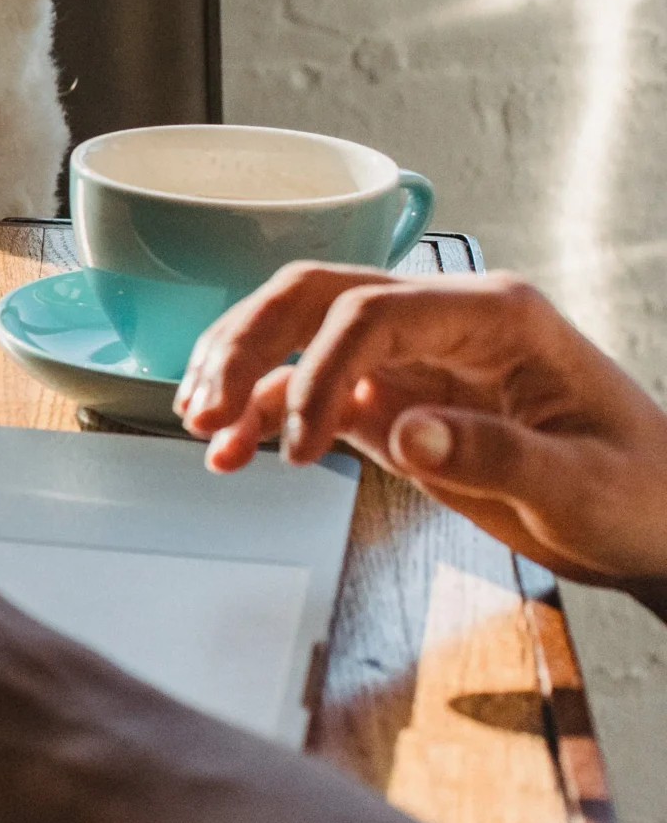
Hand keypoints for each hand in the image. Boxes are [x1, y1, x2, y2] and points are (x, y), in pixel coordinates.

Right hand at [178, 266, 666, 593]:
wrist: (658, 524)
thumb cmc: (641, 494)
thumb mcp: (583, 486)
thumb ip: (496, 454)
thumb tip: (404, 431)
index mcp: (494, 316)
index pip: (371, 312)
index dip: (320, 371)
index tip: (302, 447)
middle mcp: (441, 322)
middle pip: (314, 297)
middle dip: (248, 344)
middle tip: (205, 407)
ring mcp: (411, 358)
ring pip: (296, 332)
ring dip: (240, 370)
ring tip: (200, 425)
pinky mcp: (392, 400)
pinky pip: (308, 390)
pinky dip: (262, 414)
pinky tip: (230, 452)